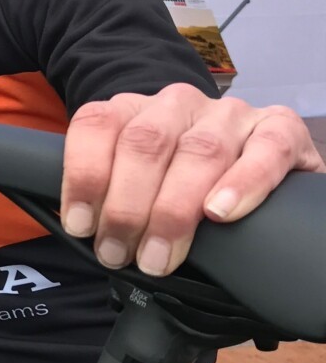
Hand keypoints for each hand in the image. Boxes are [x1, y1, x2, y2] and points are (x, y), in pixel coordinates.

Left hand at [60, 83, 323, 275]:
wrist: (251, 159)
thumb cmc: (177, 182)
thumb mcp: (134, 181)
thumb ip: (108, 194)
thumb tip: (83, 232)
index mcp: (133, 110)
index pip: (97, 126)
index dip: (84, 175)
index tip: (81, 226)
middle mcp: (178, 105)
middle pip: (145, 144)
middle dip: (125, 207)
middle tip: (117, 254)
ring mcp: (230, 114)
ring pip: (199, 151)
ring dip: (173, 211)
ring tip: (159, 257)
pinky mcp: (280, 129)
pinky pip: (267, 149)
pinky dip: (243, 183)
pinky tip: (220, 213)